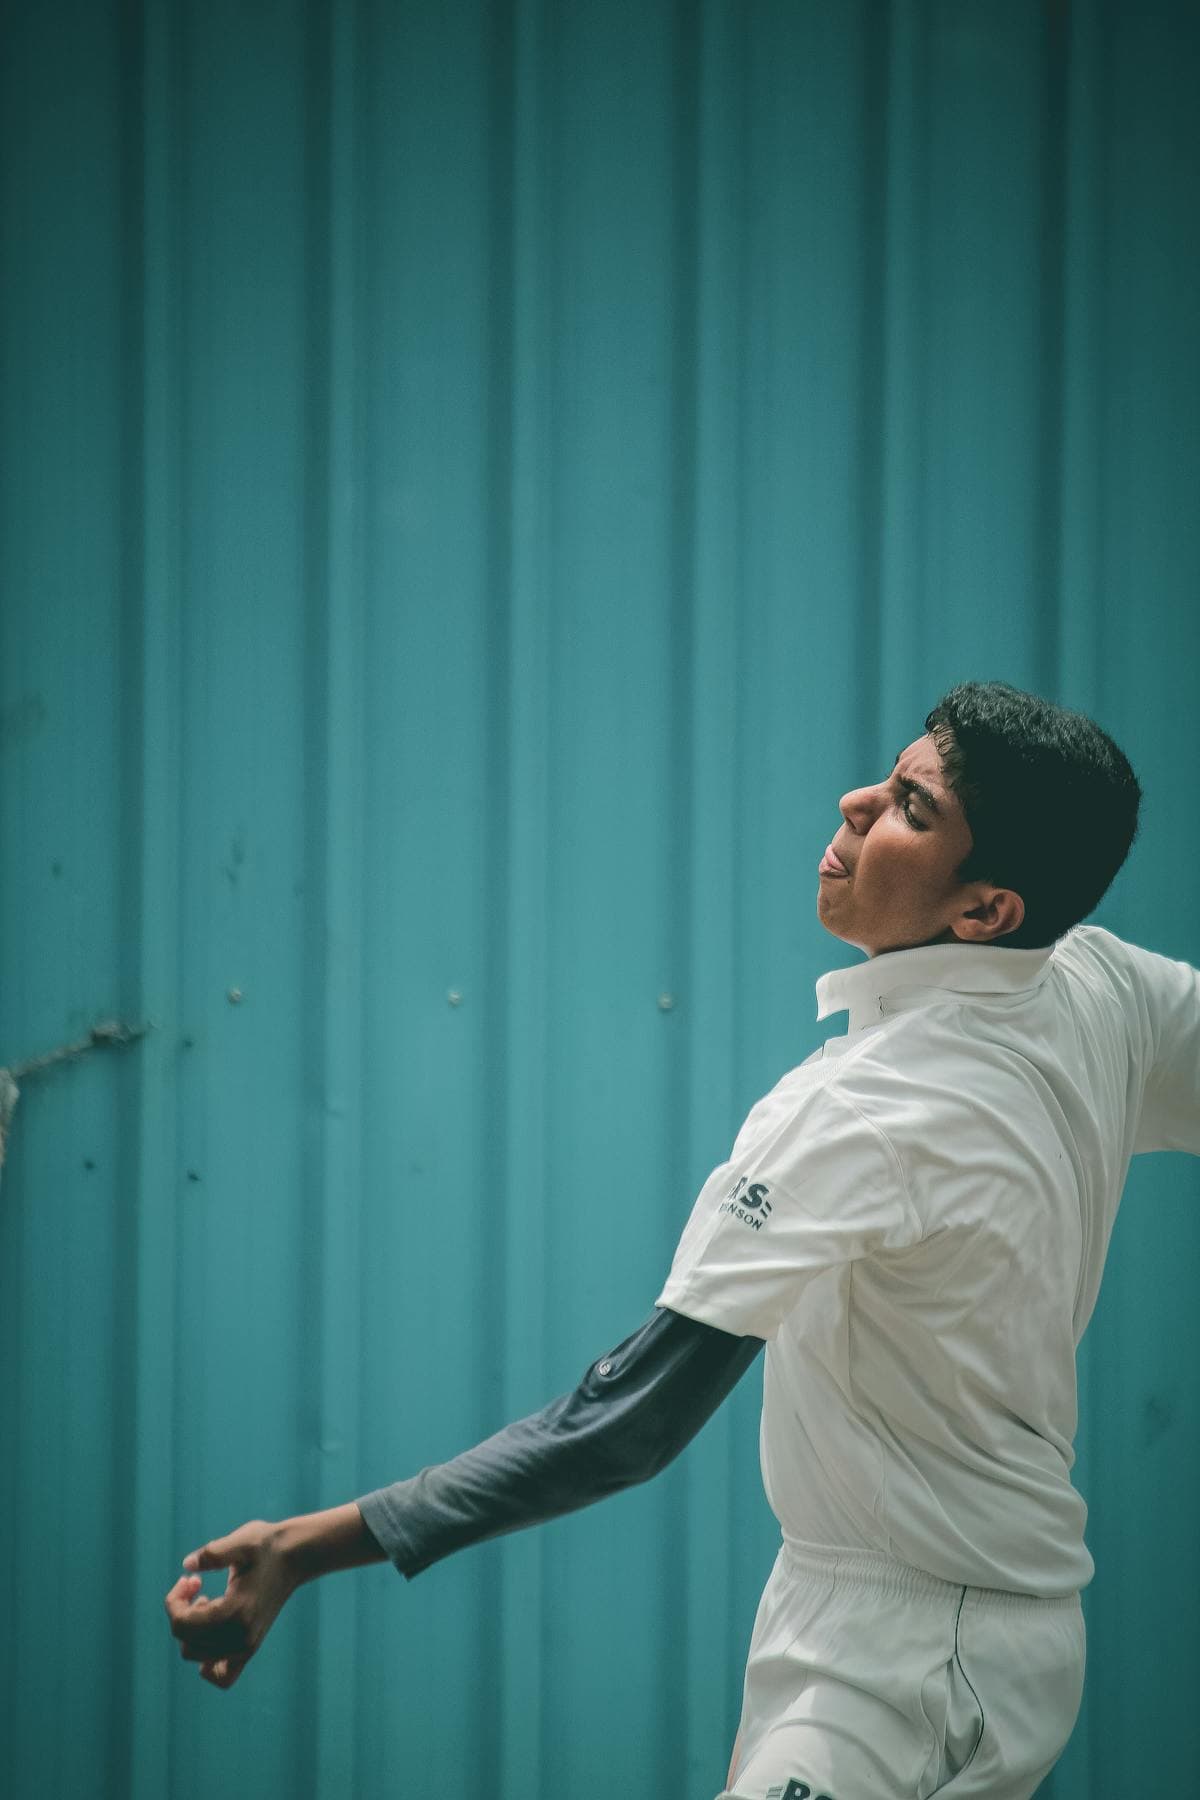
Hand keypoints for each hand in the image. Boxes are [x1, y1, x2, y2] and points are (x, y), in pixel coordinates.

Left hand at [164, 1518, 298, 1689]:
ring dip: (190, 1630)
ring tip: (204, 1601)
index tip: (189, 1578)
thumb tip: (188, 1566)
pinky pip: (221, 1676)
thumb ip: (213, 1553)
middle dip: (180, 1611)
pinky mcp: (249, 1649)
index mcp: (237, 1614)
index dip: (173, 1602)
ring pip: (196, 1655)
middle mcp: (241, 1639)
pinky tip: (208, 1633)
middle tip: (195, 1582)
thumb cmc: (267, 1546)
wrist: (295, 1557)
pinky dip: (207, 1662)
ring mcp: (246, 1647)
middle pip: (186, 1642)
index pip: (182, 1625)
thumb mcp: (242, 1541)